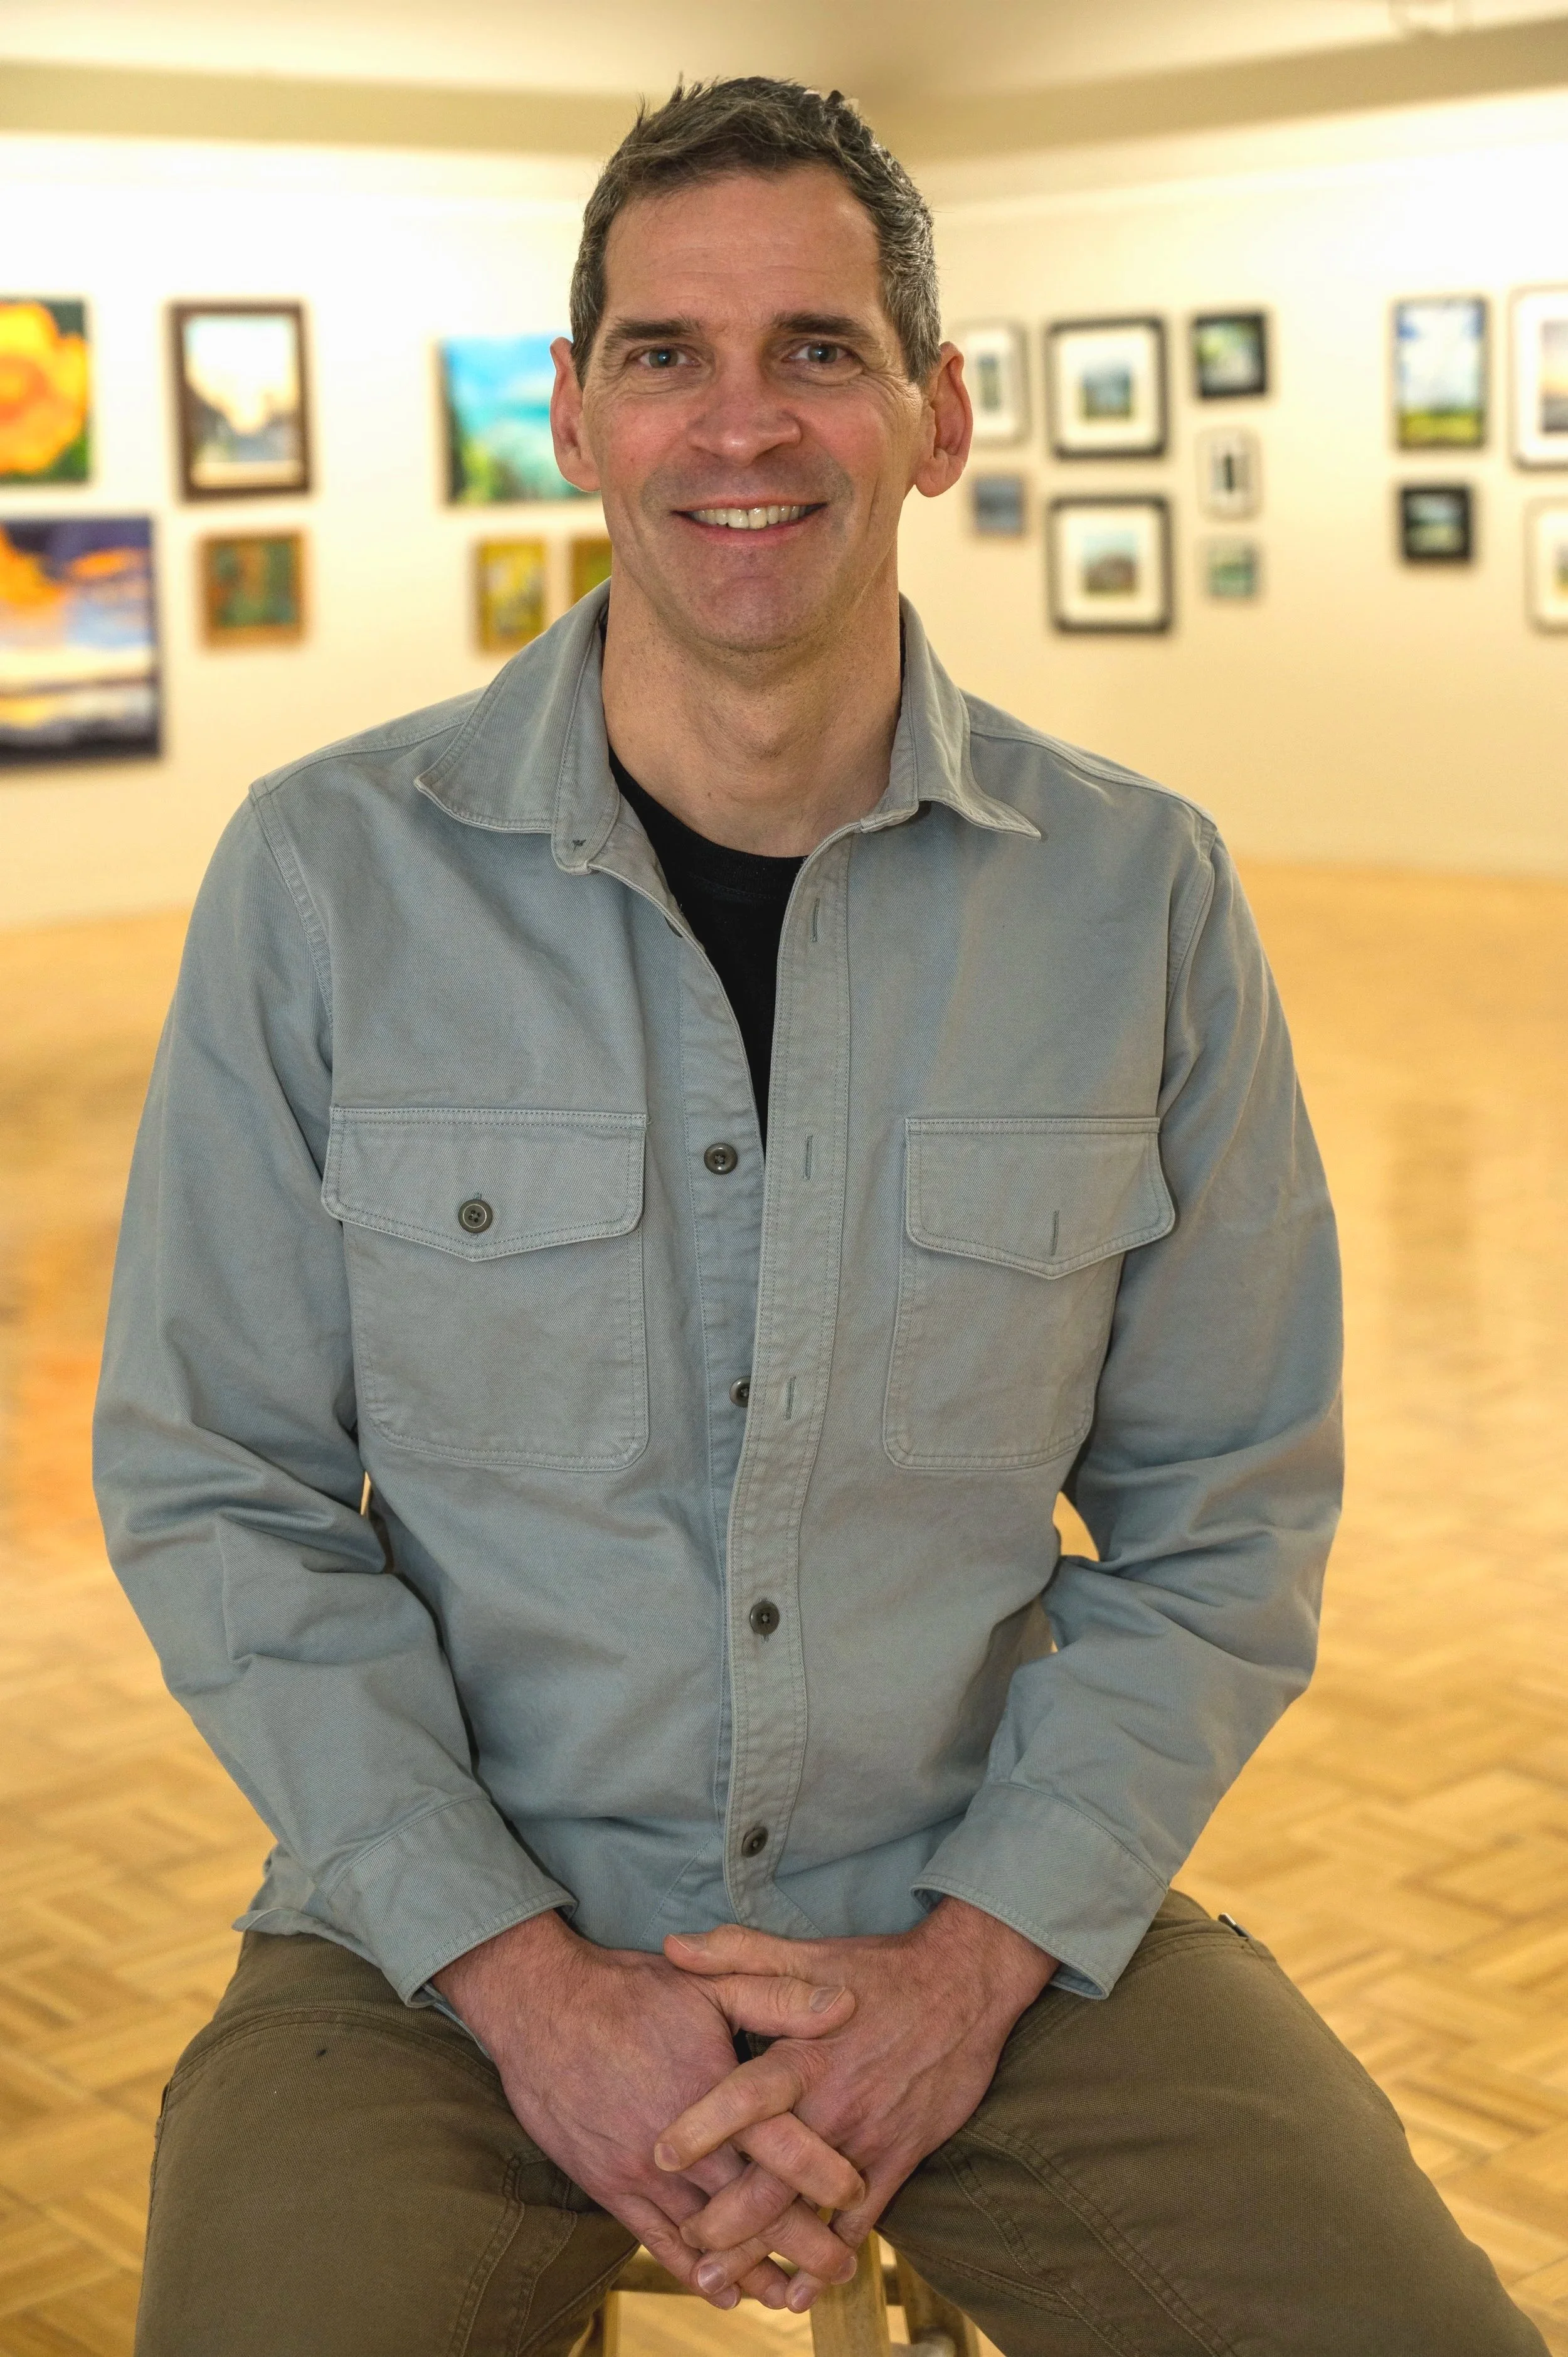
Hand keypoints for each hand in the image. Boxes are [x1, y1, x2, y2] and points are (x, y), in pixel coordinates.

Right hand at [434, 1909, 862, 2308]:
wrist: (541, 2008)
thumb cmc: (630, 1991)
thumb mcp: (709, 1982)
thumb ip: (778, 1997)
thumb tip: (846, 2002)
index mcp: (714, 2089)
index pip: (781, 2143)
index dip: (823, 2173)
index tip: (860, 2197)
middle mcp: (683, 2141)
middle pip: (753, 2204)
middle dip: (804, 2242)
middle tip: (844, 2267)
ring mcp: (644, 2170)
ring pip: (711, 2235)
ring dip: (755, 2269)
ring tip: (796, 2295)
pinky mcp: (611, 2186)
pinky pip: (659, 2242)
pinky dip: (695, 2270)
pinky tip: (723, 2291)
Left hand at [656, 1898, 1056, 2306]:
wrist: (964, 1985)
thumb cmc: (878, 1970)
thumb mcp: (809, 1953)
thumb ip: (738, 1952)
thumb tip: (673, 1947)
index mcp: (805, 2054)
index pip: (747, 2097)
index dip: (703, 2127)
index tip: (660, 2157)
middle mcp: (833, 2104)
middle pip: (771, 2177)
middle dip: (724, 2221)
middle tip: (684, 2246)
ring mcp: (867, 2137)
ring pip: (808, 2209)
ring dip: (763, 2250)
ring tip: (719, 2284)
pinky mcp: (899, 2157)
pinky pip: (862, 2220)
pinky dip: (828, 2258)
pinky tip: (800, 2295)